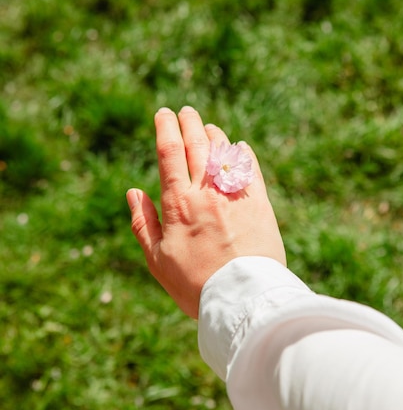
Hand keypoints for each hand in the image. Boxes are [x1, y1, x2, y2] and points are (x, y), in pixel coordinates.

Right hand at [127, 106, 285, 318]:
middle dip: (189, 123)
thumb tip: (133, 192)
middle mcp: (207, 191)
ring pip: (223, 152)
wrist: (242, 298)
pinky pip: (250, 169)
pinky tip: (239, 148)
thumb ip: (143, 223)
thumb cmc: (195, 283)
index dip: (165, 127)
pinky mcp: (260, 204)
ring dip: (214, 135)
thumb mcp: (157, 259)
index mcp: (179, 203)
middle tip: (186, 111)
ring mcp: (235, 195)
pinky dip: (242, 154)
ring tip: (208, 128)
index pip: (169, 152)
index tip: (163, 113)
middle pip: (197, 144)